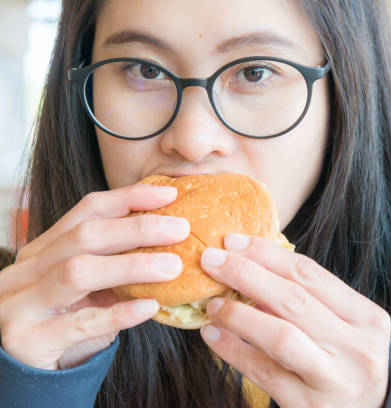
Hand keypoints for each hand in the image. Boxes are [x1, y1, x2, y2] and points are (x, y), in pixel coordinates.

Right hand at [0, 183, 189, 369]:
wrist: (24, 377)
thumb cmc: (64, 326)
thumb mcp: (89, 291)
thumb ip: (117, 268)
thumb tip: (173, 246)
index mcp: (44, 250)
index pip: (87, 210)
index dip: (129, 198)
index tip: (170, 195)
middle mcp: (27, 270)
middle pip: (85, 236)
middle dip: (138, 228)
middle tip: (181, 229)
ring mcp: (21, 303)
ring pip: (78, 271)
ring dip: (131, 266)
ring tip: (173, 267)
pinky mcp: (27, 338)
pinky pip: (80, 322)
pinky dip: (119, 313)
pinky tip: (150, 307)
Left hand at [200, 234, 390, 407]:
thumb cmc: (346, 362)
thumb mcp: (343, 328)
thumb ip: (308, 300)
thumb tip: (250, 268)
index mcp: (368, 319)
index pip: (311, 274)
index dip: (267, 254)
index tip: (234, 241)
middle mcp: (357, 348)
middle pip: (294, 300)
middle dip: (247, 275)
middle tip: (212, 259)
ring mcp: (333, 380)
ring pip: (281, 337)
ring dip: (240, 315)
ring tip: (212, 303)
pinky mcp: (308, 407)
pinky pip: (264, 373)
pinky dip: (234, 350)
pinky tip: (213, 334)